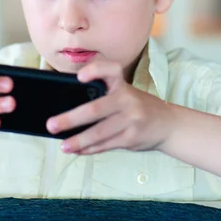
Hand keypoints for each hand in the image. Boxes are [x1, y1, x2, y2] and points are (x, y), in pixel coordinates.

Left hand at [46, 61, 172, 154]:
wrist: (168, 124)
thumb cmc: (138, 106)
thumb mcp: (125, 93)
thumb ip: (103, 96)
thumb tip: (67, 109)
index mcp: (122, 85)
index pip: (110, 70)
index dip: (94, 71)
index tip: (79, 78)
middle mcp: (127, 100)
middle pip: (96, 109)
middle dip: (71, 119)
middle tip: (51, 125)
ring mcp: (131, 120)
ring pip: (99, 132)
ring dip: (78, 140)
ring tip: (63, 145)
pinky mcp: (132, 138)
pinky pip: (106, 144)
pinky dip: (89, 149)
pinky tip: (78, 150)